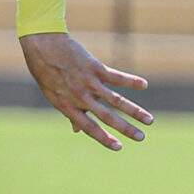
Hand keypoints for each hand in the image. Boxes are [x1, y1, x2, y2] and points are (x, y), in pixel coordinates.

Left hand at [20, 32, 152, 150]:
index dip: (104, 139)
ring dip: (135, 111)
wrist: (43, 46)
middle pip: (108, 117)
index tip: (119, 147)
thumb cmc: (47, 72)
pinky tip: (144, 84)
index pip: (90, 128)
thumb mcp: (53, 95)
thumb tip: (77, 131)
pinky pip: (116, 77)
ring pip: (116, 100)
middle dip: (126, 128)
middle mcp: (80, 97)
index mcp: (68, 107)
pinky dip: (131, 80)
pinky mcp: (95, 68)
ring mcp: (89, 83)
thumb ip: (69, 112)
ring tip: (149, 120)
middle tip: (142, 138)